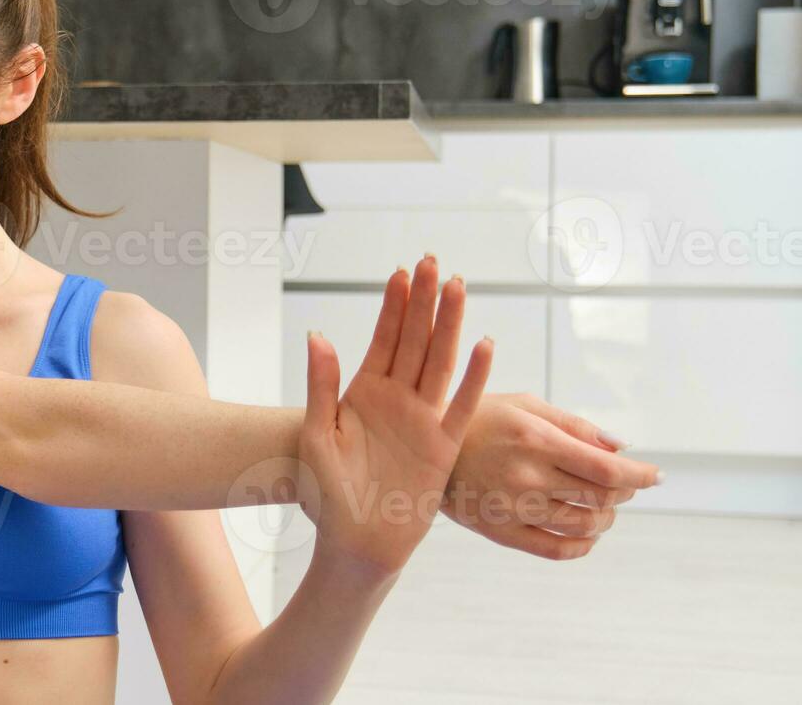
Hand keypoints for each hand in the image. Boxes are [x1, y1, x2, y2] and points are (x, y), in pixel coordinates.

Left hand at [297, 254, 491, 580]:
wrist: (356, 541)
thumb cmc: (327, 493)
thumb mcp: (317, 435)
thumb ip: (321, 386)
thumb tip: (318, 336)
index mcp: (363, 393)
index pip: (383, 339)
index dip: (392, 306)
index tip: (401, 272)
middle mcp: (397, 399)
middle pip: (414, 340)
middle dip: (423, 301)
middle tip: (433, 261)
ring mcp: (422, 420)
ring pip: (439, 362)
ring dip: (449, 325)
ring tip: (458, 286)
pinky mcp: (443, 445)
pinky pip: (462, 406)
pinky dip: (474, 377)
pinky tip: (484, 345)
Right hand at [440, 393, 660, 559]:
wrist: (421, 448)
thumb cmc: (479, 418)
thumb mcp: (525, 405)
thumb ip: (575, 425)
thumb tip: (622, 447)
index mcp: (536, 440)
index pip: (605, 469)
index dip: (639, 476)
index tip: (657, 477)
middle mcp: (527, 477)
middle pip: (600, 498)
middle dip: (624, 492)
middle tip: (625, 484)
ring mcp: (514, 509)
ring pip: (584, 525)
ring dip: (606, 516)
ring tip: (603, 504)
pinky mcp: (501, 533)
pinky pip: (557, 551)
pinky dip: (583, 545)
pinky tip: (587, 532)